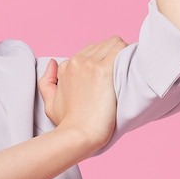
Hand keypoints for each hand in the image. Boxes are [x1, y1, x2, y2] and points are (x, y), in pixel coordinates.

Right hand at [38, 37, 123, 151]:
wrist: (79, 135)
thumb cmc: (68, 124)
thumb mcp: (50, 105)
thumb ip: (47, 83)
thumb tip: (52, 63)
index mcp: (65, 68)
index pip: (88, 53)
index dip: (100, 62)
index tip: (108, 76)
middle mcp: (76, 62)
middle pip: (100, 46)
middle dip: (111, 56)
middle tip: (119, 73)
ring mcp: (90, 65)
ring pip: (112, 44)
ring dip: (121, 53)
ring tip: (127, 69)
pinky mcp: (104, 70)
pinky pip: (120, 48)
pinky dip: (127, 52)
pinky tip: (132, 64)